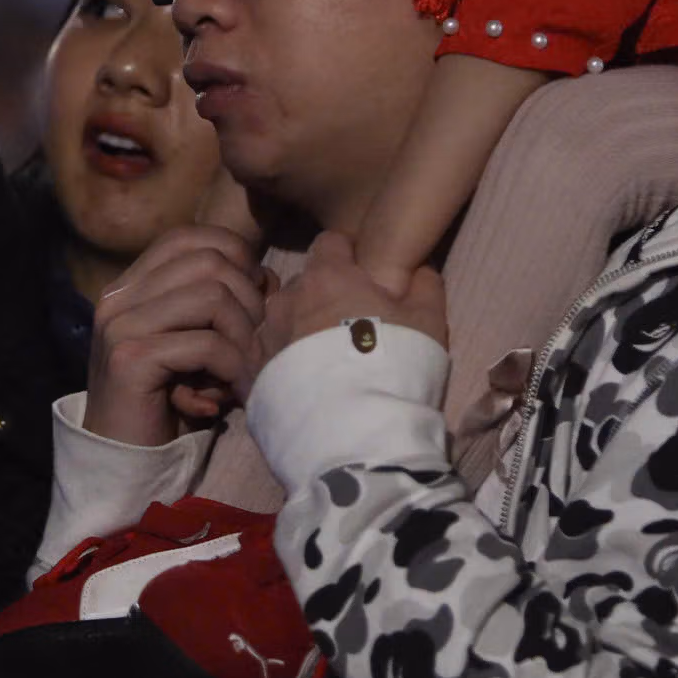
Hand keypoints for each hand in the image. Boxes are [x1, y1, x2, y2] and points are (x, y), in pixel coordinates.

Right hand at [82, 224, 270, 446]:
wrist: (125, 464)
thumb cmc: (168, 403)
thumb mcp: (195, 343)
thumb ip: (218, 304)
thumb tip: (268, 276)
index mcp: (131, 285)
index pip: (188, 237)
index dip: (234, 255)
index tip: (255, 297)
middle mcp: (119, 297)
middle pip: (209, 261)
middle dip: (249, 299)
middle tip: (259, 343)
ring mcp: (120, 325)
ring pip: (212, 295)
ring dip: (244, 335)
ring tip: (247, 370)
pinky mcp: (130, 358)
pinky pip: (205, 344)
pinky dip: (233, 366)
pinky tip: (231, 395)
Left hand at [257, 230, 446, 372]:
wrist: (353, 434)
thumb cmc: (393, 367)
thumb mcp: (429, 320)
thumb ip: (424, 283)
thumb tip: (419, 267)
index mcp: (328, 276)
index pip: (331, 243)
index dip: (349, 258)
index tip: (364, 281)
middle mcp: (287, 299)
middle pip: (305, 285)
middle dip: (323, 298)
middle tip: (348, 330)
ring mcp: (264, 338)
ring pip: (282, 321)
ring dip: (298, 331)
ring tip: (322, 366)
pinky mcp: (249, 378)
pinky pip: (264, 359)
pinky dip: (279, 366)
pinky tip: (300, 388)